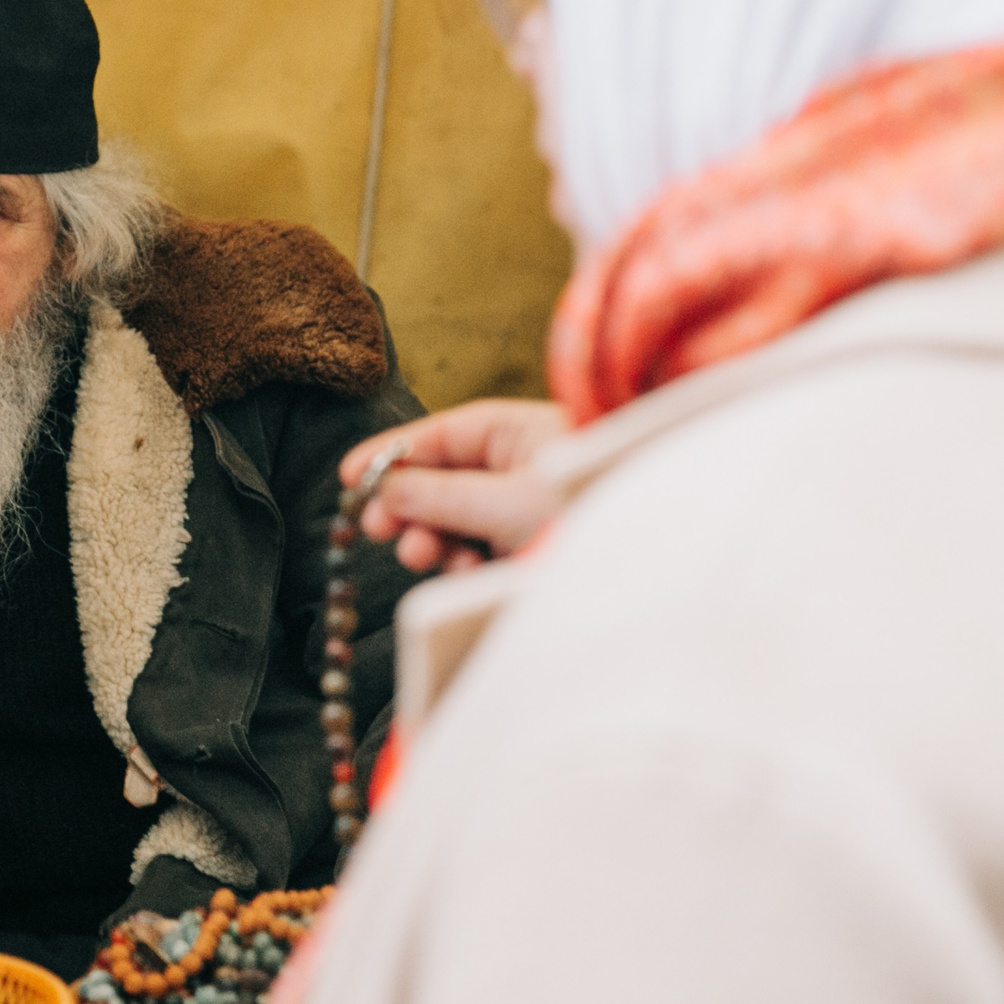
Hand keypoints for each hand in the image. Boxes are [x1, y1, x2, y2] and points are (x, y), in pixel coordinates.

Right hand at [339, 399, 570, 572]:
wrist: (655, 563)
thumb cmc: (588, 514)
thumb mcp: (504, 501)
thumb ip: (439, 493)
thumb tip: (384, 485)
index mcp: (516, 431)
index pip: (439, 434)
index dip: (391, 454)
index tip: (348, 478)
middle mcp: (518, 464)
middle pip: (440, 478)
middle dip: (407, 504)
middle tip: (376, 529)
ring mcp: (522, 506)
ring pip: (454, 518)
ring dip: (431, 537)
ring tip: (423, 557)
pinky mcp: (526, 545)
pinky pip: (476, 547)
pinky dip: (460, 559)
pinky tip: (461, 571)